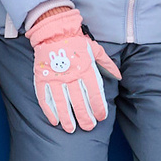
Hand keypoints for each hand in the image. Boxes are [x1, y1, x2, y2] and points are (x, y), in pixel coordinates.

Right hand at [26, 3, 121, 132]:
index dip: (98, 107)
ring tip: (70, 129)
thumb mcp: (95, 50)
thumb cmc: (76, 42)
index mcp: (86, 69)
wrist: (53, 31)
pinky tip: (54, 120)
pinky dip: (49, 110)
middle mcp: (71, 75)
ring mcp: (55, 78)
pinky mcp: (42, 78)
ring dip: (67, 117)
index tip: (100, 117)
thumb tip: (118, 76)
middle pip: (79, 101)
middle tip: (88, 127)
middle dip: (84, 117)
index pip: (94, 93)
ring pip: (62, 103)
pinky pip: (45, 97)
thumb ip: (107, 64)